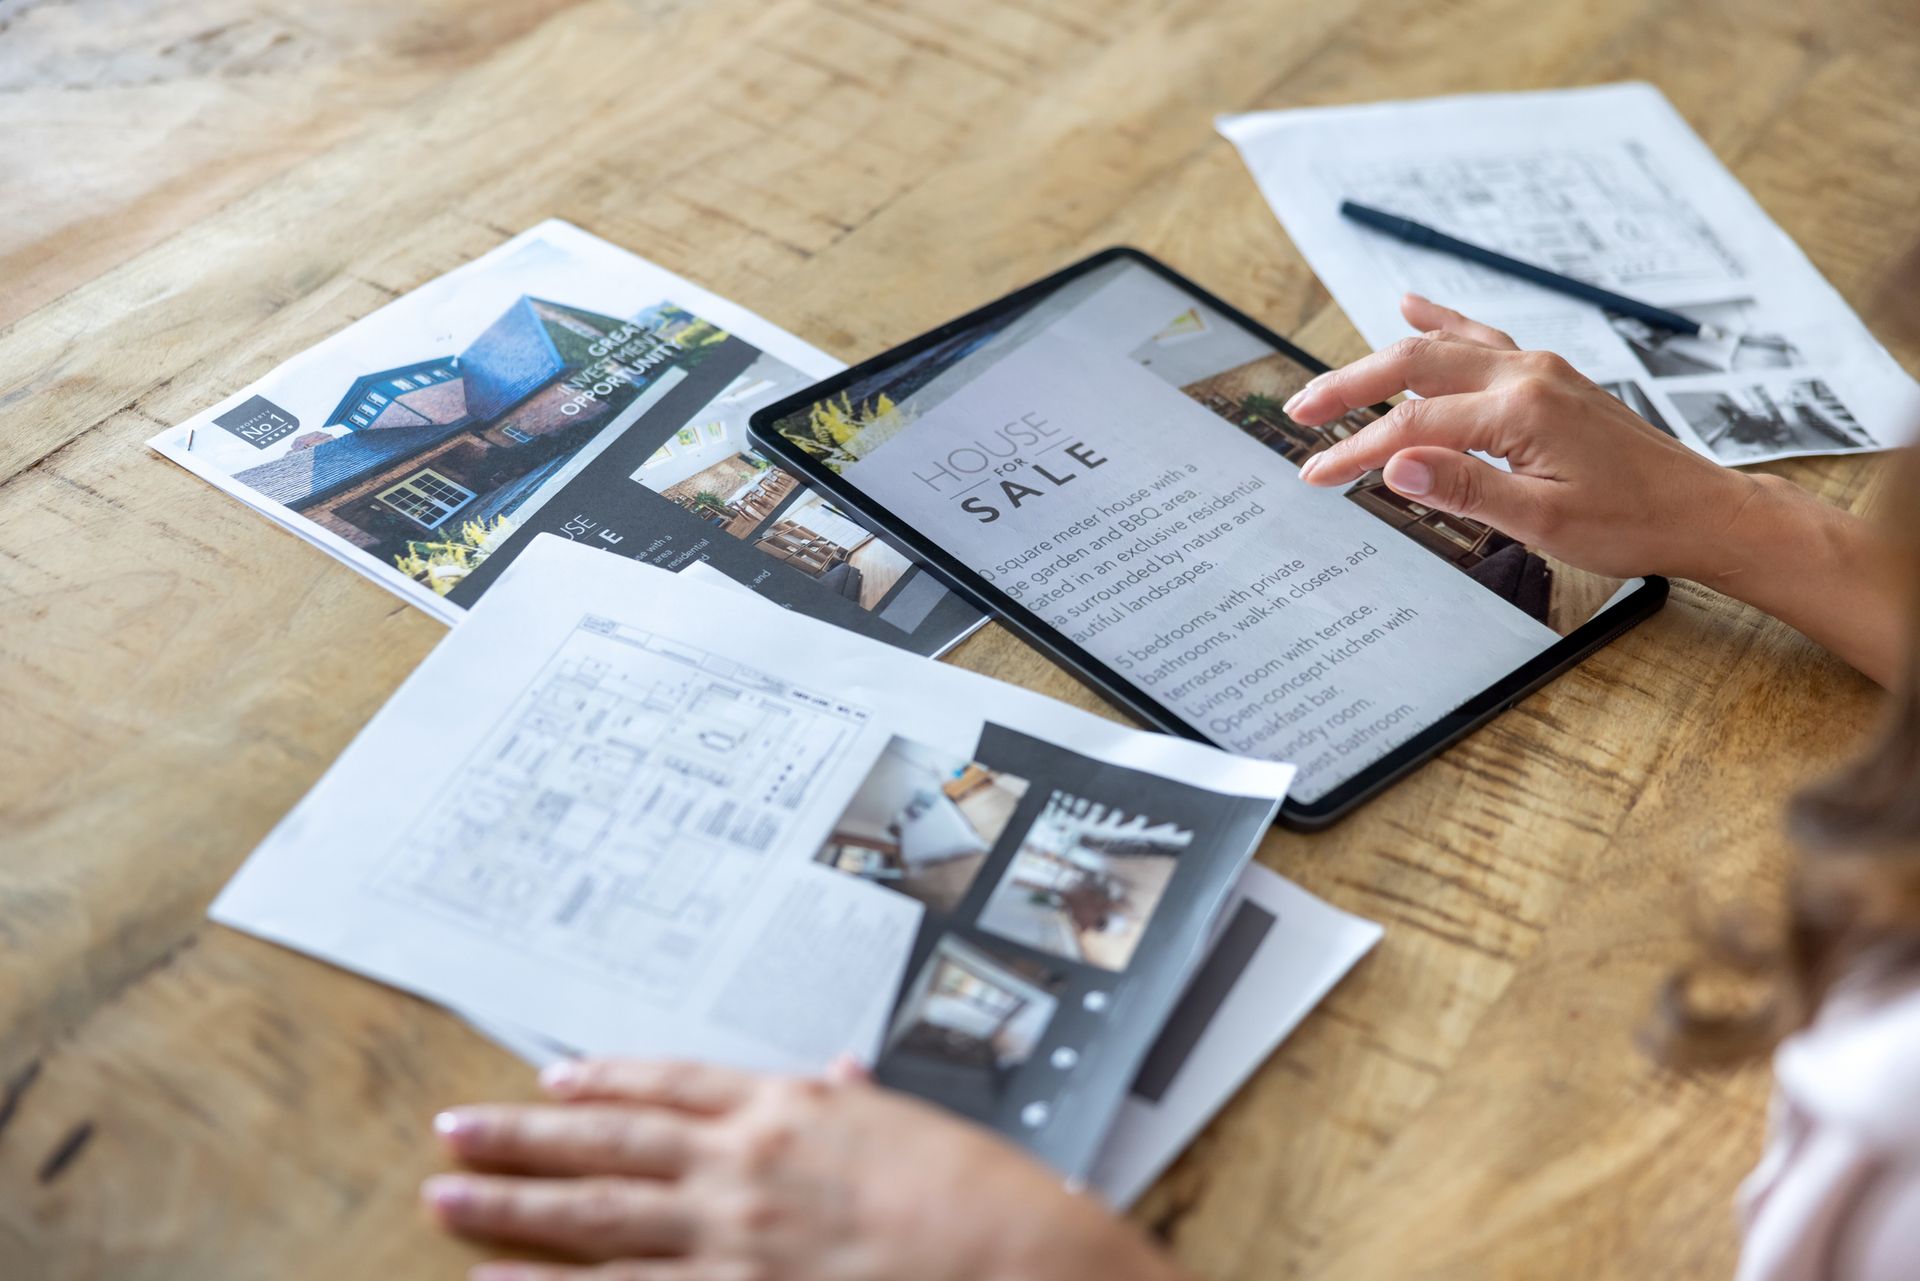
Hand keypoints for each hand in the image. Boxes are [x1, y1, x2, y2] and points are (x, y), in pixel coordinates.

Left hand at [422, 1058, 1183, 1280]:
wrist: (1025, 1268)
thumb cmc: (983, 1199)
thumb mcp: (916, 1130)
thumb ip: (855, 1106)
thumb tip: (831, 1077)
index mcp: (790, 1107)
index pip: (671, 1082)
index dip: (603, 1079)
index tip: (552, 1079)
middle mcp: (745, 1164)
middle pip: (608, 1144)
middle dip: (522, 1140)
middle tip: (453, 1131)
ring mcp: (733, 1240)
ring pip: (596, 1222)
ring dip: (512, 1212)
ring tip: (445, 1201)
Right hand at [1286, 294, 1767, 581]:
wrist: (1699, 510)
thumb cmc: (1631, 524)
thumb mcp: (1545, 522)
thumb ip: (1466, 489)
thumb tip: (1396, 467)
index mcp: (1522, 412)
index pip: (1413, 428)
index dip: (1355, 451)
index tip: (1316, 475)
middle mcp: (1528, 375)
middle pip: (1413, 366)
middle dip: (1348, 388)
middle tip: (1297, 412)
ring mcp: (1539, 368)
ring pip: (1441, 348)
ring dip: (1380, 361)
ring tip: (1332, 383)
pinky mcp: (1547, 376)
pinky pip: (1480, 336)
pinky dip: (1439, 321)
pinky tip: (1408, 306)